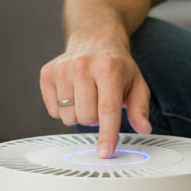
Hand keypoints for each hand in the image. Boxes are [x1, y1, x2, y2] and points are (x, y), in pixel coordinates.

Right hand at [39, 41, 151, 157]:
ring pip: (68, 117)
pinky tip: (72, 93)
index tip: (105, 153)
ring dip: (79, 114)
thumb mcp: (136, 83)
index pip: (107, 110)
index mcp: (109, 68)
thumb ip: (140, 108)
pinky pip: (53, 111)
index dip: (107, 134)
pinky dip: (63, 109)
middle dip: (96, 119)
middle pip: (86, 118)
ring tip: (87, 96)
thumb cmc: (116, 65)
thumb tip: (143, 128)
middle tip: (101, 102)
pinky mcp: (47, 74)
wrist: (94, 38)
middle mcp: (83, 66)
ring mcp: (62, 69)